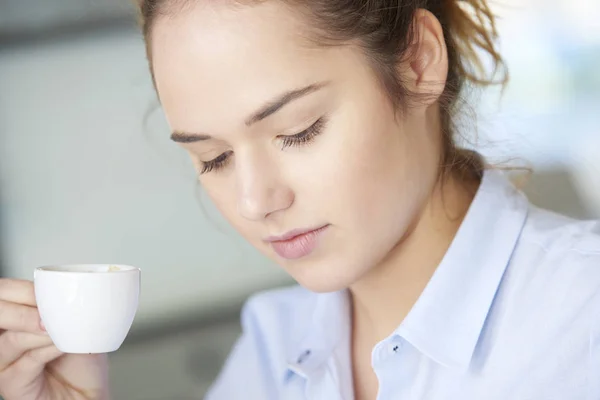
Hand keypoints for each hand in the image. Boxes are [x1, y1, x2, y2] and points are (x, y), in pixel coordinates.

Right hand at [0, 279, 109, 399]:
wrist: (89, 390)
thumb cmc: (80, 356)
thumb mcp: (74, 322)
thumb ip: (61, 306)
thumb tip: (60, 290)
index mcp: (15, 315)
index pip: (4, 293)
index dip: (22, 290)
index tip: (50, 291)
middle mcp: (3, 336)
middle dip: (22, 311)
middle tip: (47, 316)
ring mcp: (4, 361)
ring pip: (8, 340)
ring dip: (37, 332)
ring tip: (59, 332)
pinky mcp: (11, 383)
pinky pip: (25, 363)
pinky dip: (46, 351)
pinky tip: (62, 347)